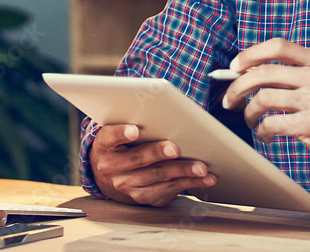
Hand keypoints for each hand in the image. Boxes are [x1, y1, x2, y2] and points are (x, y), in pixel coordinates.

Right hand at [89, 123, 215, 206]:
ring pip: (157, 177)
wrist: (108, 175)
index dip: (121, 133)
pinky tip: (205, 179)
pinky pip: (168, 190)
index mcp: (104, 145)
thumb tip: (164, 112)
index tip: (134, 130)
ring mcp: (127, 186)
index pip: (110, 137)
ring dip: (182, 172)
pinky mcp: (143, 197)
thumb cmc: (120, 143)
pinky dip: (189, 183)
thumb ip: (132, 121)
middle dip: (159, 153)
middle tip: (176, 149)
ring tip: (201, 167)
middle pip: (138, 160)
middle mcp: (111, 169)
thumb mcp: (117, 131)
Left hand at [221, 38, 309, 168]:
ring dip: (248, 112)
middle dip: (238, 86)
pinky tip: (265, 134)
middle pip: (264, 73)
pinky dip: (261, 130)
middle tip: (229, 100)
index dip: (251, 54)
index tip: (234, 67)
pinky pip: (272, 124)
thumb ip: (289, 74)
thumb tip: (246, 71)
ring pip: (264, 99)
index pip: (278, 46)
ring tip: (250, 120)